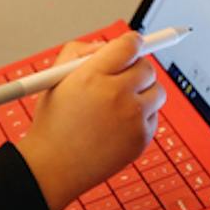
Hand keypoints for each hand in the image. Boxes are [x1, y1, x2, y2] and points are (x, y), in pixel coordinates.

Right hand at [14, 32, 165, 209]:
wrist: (53, 167)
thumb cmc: (53, 122)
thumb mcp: (53, 78)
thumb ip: (81, 52)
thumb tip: (110, 45)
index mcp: (92, 75)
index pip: (129, 45)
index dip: (133, 43)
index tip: (133, 45)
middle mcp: (116, 94)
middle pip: (147, 67)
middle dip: (138, 67)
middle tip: (126, 74)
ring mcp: (132, 118)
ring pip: (157, 91)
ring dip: (144, 91)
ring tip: (121, 102)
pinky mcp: (141, 138)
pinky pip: (153, 116)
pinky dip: (141, 117)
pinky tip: (118, 125)